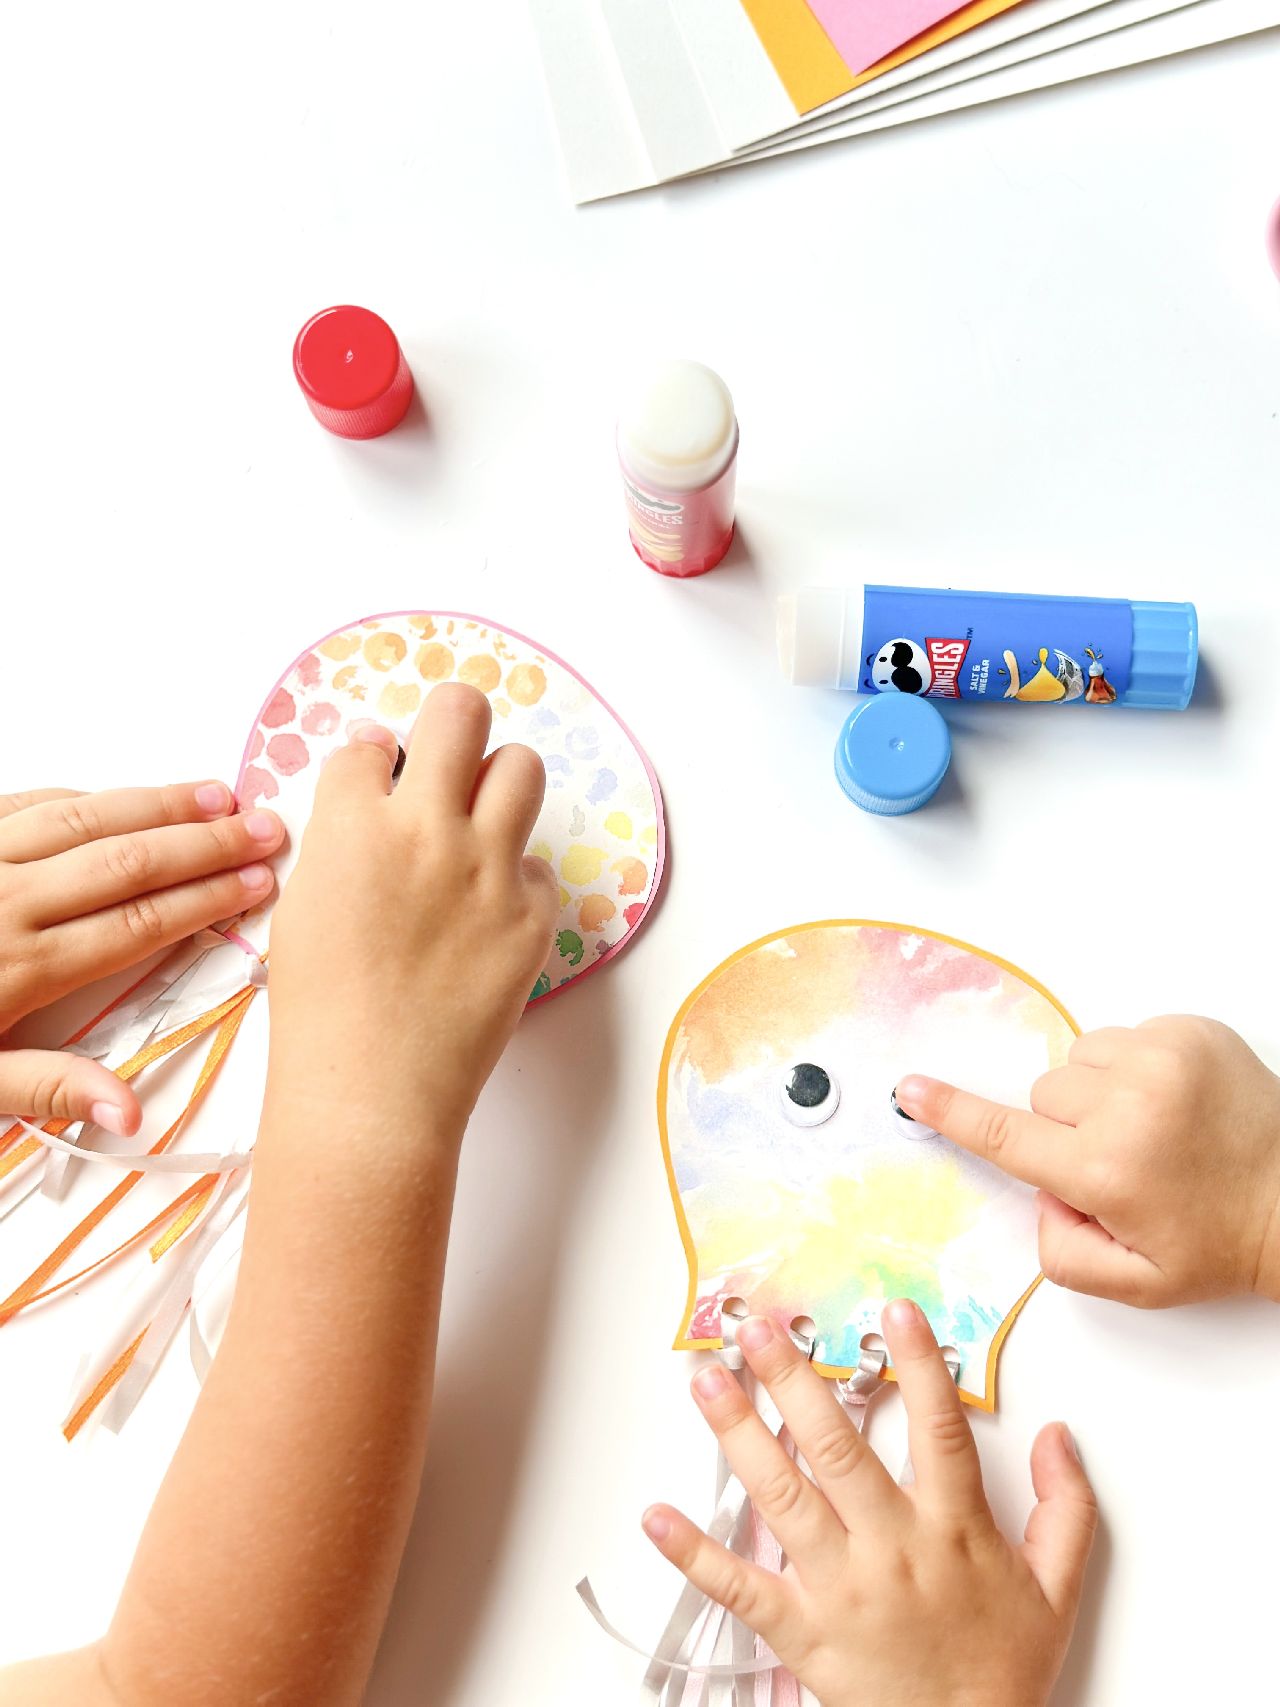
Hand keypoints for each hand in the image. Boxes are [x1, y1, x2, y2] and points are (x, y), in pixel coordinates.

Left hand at [0, 783, 281, 1132]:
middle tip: (269, 825)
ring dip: (155, 803)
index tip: (262, 881)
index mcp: (19, 968)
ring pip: (82, 818)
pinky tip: (120, 798)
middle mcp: (4, 902)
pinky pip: (23, 805)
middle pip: (127, 860)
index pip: (139, 923)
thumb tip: (132, 1112)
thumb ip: (46, 1089)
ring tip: (216, 796)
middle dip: (205, 842)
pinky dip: (80, 799)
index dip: (208, 898)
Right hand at [265, 684, 557, 1142]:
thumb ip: (339, 835)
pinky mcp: (531, 915)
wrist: (371, 1092)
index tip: (377, 780)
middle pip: (459, 713)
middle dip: (451, 719)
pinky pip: (535, 866)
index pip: (367, 746)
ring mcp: (487, 870)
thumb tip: (373, 776)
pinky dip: (512, 879)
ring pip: (521, 768)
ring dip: (497, 782)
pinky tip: (485, 914)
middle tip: (446, 749)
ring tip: (478, 818)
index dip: (371, 762)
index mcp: (353, 825)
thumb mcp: (303, 905)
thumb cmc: (319, 1009)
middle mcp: (426, 830)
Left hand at [643, 1302, 1095, 1706]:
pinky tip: (657, 1516)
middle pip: (838, 1450)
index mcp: (953, 1530)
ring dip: (740, 1435)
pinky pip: (741, 1587)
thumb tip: (1059, 1437)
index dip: (919, 1365)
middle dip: (794, 1382)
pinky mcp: (802, 1632)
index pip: (938, 1429)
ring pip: (783, 1497)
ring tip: (706, 1382)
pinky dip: (695, 1553)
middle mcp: (891, 1549)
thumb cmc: (1001, 1671)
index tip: (894, 1308)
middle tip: (760, 1327)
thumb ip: (1064, 1509)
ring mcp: (840, 1588)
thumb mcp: (1057, 1590)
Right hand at [896, 1016, 1279, 1306]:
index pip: (1006, 1134)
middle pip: (1043, 1096)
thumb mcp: (1136, 1282)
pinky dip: (1135, 1067)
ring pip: (1078, 1061)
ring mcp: (1162, 1058)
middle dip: (1064, 1127)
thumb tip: (1042, 1195)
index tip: (911, 1090)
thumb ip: (1062, 1252)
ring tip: (1149, 1126)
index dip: (951, 1112)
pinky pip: (1123, 1036)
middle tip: (1118, 1160)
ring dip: (1098, 1091)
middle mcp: (1129, 1105)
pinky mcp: (1189, 1031)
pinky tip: (1172, 1102)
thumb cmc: (1222, 1239)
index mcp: (1107, 1170)